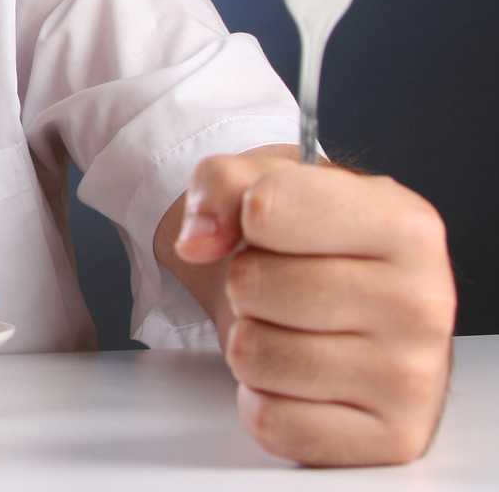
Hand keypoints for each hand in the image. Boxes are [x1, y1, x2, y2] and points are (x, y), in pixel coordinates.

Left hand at [169, 146, 455, 465]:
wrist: (352, 311)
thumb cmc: (314, 246)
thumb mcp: (270, 183)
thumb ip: (222, 182)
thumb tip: (198, 240)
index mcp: (404, 224)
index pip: (267, 207)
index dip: (243, 216)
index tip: (263, 223)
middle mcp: (423, 301)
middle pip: (251, 284)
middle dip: (245, 283)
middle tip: (282, 286)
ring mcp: (412, 377)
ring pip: (253, 354)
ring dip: (251, 343)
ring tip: (291, 328)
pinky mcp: (388, 439)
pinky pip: (269, 420)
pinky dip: (264, 400)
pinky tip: (300, 379)